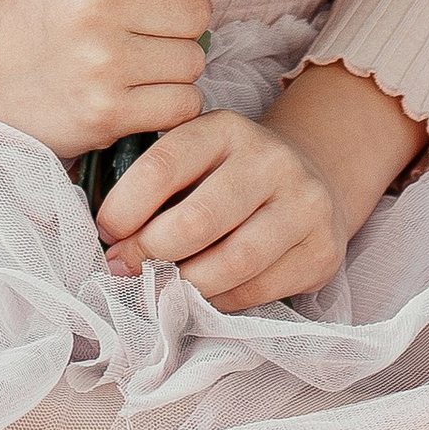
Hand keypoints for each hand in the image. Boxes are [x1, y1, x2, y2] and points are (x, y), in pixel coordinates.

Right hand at [0, 0, 210, 158]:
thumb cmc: (46, 12)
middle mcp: (94, 3)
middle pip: (198, 9)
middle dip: (178, 24)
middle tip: (141, 33)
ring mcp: (100, 61)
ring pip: (194, 59)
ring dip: (172, 67)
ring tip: (132, 65)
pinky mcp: (106, 112)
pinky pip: (184, 103)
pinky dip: (169, 104)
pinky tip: (136, 95)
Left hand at [96, 111, 347, 311]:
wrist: (312, 180)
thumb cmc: (230, 176)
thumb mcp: (196, 157)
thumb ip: (157, 187)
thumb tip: (112, 244)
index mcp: (225, 128)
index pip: (163, 166)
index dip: (124, 208)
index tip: (106, 233)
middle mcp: (270, 160)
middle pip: (197, 220)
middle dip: (150, 253)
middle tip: (125, 269)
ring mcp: (304, 204)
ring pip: (232, 262)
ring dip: (185, 286)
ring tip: (161, 289)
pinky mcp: (322, 249)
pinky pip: (259, 289)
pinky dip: (221, 301)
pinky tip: (203, 297)